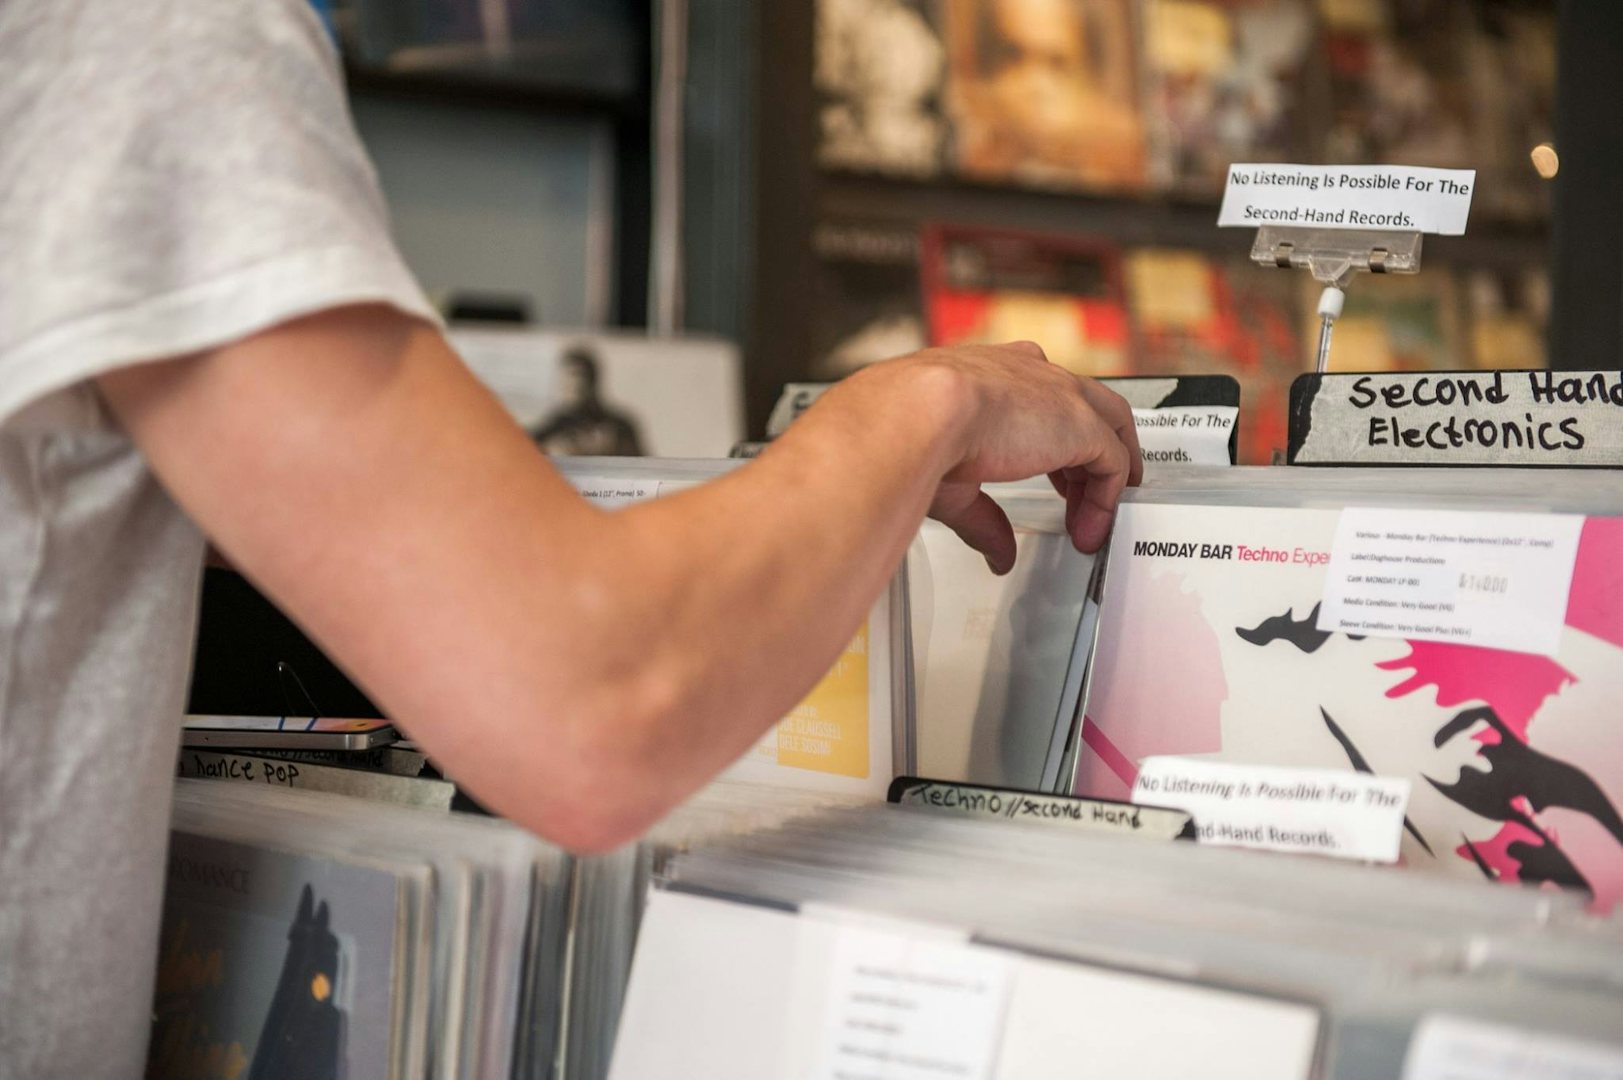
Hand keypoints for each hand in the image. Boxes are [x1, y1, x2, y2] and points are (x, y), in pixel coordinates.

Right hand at [881, 341, 1142, 571]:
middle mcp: (1030, 373)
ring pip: (1108, 427)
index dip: (1047, 434)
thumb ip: (983, 516)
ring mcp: (1060, 393)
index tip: (1048, 469)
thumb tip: (997, 551)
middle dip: (1084, 454)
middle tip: (1077, 497)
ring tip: (1095, 518)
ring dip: (1101, 478)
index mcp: (990, 372)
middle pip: (1082, 406)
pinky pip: (1113, 462)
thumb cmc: (911, 430)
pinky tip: (1093, 525)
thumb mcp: (952, 480)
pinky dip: (1106, 498)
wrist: (918, 413)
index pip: (1036, 393)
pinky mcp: (1082, 422)